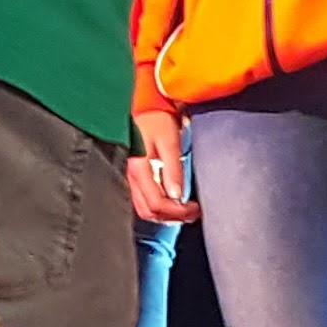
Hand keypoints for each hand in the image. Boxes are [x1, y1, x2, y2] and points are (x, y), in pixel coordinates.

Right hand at [126, 108, 198, 225]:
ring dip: (166, 214)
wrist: (146, 108)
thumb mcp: (169, 142)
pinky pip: (144, 200)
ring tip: (185, 209)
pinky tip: (173, 200)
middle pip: (149, 211)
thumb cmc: (158, 121)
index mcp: (140, 170)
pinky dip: (160, 206)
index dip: (177, 212)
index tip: (195, 208)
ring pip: (145, 209)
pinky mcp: (136, 177)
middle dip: (172, 217)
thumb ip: (172, 169)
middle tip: (192, 212)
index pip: (157, 203)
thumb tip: (177, 196)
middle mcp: (132, 178)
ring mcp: (132, 179)